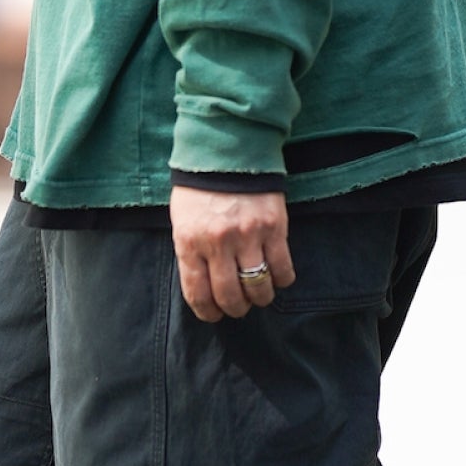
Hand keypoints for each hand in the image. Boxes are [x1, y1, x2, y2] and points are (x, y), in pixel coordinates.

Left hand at [170, 186, 295, 321]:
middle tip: (238, 307)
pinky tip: (278, 279)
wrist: (227, 150)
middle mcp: (218, 243)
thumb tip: (205, 288)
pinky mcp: (274, 227)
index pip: (198, 293)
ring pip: (258, 287)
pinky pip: (282, 268)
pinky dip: (282, 280)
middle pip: (230, 296)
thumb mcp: (183, 221)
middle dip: (235, 309)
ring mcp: (248, 235)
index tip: (214, 315)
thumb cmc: (200, 189)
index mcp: (189, 242)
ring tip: (258, 296)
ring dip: (260, 299)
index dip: (207, 312)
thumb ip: (191, 253)